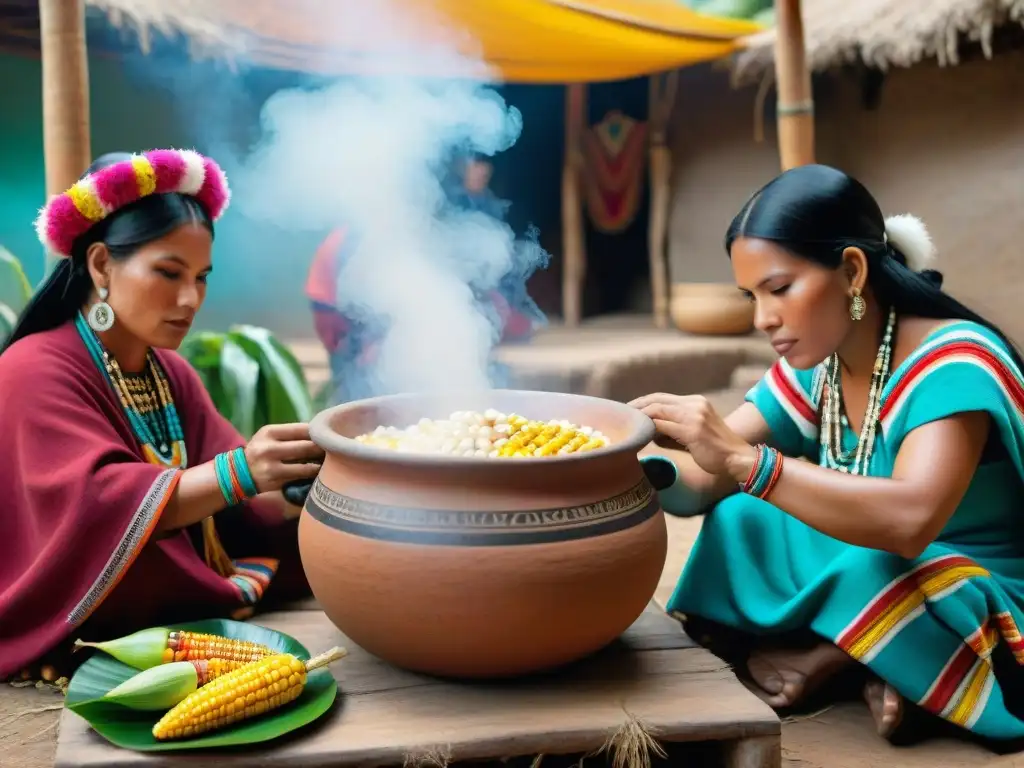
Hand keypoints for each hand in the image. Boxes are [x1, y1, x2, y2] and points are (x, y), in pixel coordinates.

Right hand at [244, 423, 324, 493]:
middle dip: (324, 448)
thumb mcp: (269, 437)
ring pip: (306, 464)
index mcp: (270, 432)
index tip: (331, 435)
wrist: (237, 473)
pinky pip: (301, 477)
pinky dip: (313, 474)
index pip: (302, 429)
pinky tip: (321, 472)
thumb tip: (321, 431)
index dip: (319, 432)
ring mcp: (272, 466)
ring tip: (332, 461)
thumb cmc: (260, 451)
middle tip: (337, 449)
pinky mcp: (276, 481)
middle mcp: (270, 448)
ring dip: (321, 463)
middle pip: (307, 446)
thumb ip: (290, 433)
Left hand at [629, 393, 754, 477]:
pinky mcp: (692, 430)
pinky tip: (641, 434)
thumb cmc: (715, 450)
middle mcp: (695, 404)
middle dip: (637, 406)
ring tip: (627, 424)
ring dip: (640, 417)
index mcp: (696, 402)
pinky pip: (664, 426)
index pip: (662, 397)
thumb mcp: (693, 432)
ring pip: (658, 410)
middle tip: (621, 415)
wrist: (737, 458)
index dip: (643, 402)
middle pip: (657, 400)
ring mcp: (694, 416)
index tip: (629, 410)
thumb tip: (650, 430)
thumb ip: (672, 429)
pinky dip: (650, 428)